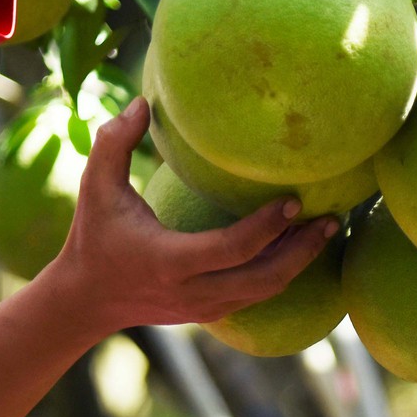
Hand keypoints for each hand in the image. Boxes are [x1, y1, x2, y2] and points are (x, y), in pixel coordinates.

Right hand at [45, 97, 339, 334]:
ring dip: (299, 261)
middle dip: (302, 250)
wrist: (86, 300)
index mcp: (170, 260)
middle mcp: (193, 291)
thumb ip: (113, 143)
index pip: (233, 248)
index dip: (269, 226)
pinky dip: (281, 272)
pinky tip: (297, 245)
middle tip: (330, 218)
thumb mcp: (95, 187)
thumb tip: (141, 103)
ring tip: (325, 229)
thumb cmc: (93, 237)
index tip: (293, 199)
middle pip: (264, 279)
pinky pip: (256, 295)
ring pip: (266, 291)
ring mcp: (204, 308)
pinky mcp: (210, 314)